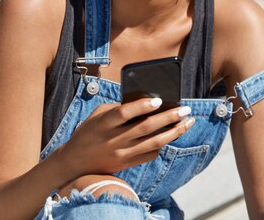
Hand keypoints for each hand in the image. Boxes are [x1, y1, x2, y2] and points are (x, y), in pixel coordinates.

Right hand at [59, 97, 194, 176]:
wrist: (75, 163)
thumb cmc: (89, 132)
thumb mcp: (97, 115)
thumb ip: (118, 108)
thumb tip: (146, 102)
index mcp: (104, 123)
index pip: (125, 113)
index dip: (142, 106)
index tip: (159, 100)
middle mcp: (114, 140)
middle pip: (145, 128)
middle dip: (169, 117)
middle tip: (186, 109)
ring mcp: (122, 154)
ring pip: (154, 143)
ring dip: (174, 132)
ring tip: (188, 122)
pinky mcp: (127, 164)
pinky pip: (151, 154)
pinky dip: (163, 144)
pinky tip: (173, 134)